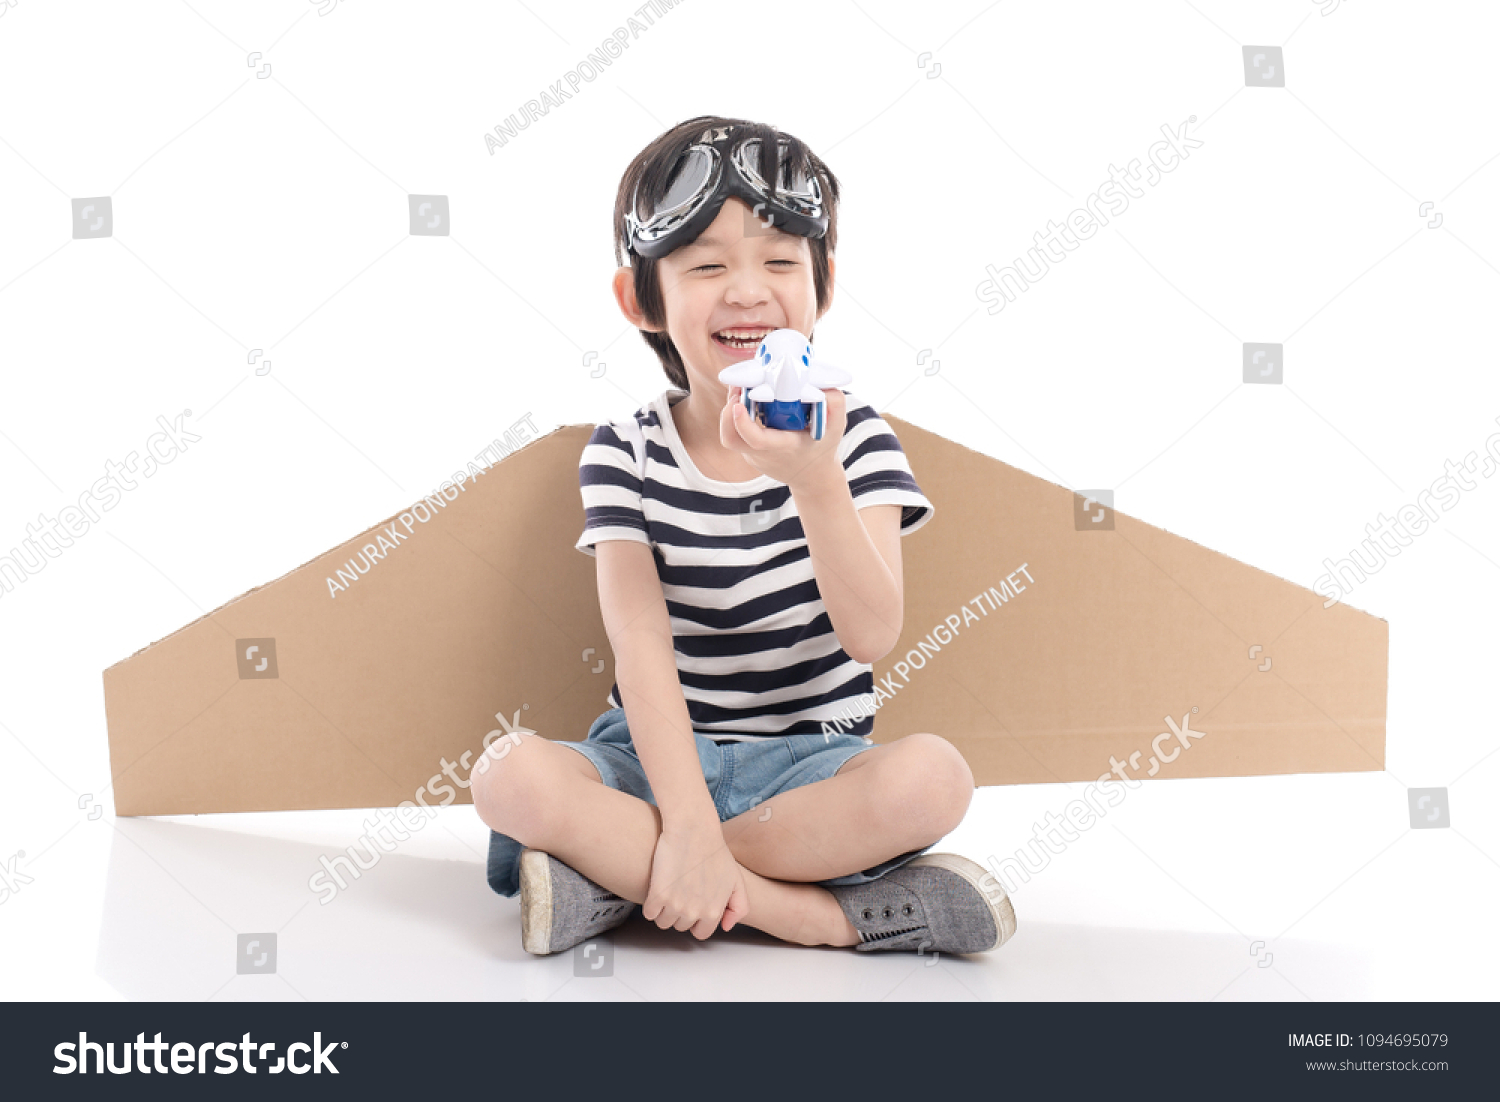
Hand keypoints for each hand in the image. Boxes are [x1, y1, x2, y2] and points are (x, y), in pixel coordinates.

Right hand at [644, 818, 749, 938]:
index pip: (700, 933)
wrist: (693, 830)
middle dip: (681, 913)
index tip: (693, 905)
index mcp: (713, 912)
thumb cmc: (714, 851)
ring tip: (670, 889)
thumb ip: (738, 907)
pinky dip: (651, 904)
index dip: (697, 920)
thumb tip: (726, 927)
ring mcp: (675, 905)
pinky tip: (658, 888)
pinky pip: (649, 913)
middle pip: (680, 927)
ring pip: (663, 922)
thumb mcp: (736, 880)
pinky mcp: (657, 895)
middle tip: (682, 891)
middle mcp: (694, 912)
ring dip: (664, 910)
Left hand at [720, 385, 846, 492]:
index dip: (742, 422)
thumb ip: (833, 403)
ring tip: (742, 389)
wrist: (813, 477)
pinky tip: (748, 398)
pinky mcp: (749, 450)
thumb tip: (817, 381)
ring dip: (730, 409)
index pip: (755, 440)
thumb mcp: (835, 428)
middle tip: (738, 387)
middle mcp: (763, 453)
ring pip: (729, 434)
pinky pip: (735, 431)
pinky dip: (737, 413)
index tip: (739, 404)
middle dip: (728, 412)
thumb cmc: (822, 449)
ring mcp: (753, 454)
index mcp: (783, 448)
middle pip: (731, 438)